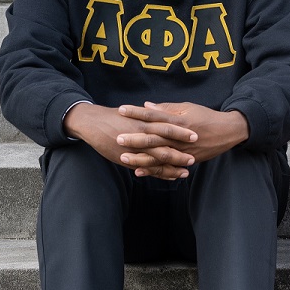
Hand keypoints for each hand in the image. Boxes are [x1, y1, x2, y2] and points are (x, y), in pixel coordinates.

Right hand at [63, 102, 196, 179]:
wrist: (92, 122)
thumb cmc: (116, 116)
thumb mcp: (136, 113)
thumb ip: (151, 116)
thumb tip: (165, 114)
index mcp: (145, 121)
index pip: (167, 127)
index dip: (182, 132)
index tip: (197, 135)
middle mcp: (140, 135)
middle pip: (165, 145)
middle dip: (180, 153)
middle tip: (194, 158)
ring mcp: (134, 148)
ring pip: (156, 160)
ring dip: (172, 167)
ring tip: (186, 172)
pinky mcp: (127, 158)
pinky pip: (146, 168)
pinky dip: (158, 173)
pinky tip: (169, 177)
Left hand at [115, 101, 249, 174]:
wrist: (228, 132)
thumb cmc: (207, 117)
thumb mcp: (188, 107)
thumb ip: (167, 108)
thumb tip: (147, 105)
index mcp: (179, 120)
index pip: (154, 116)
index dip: (137, 113)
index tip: (121, 110)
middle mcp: (179, 137)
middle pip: (154, 138)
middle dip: (135, 138)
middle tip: (118, 138)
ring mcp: (183, 151)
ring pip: (158, 156)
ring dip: (140, 157)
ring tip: (123, 157)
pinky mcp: (186, 161)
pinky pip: (167, 167)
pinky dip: (153, 170)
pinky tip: (139, 171)